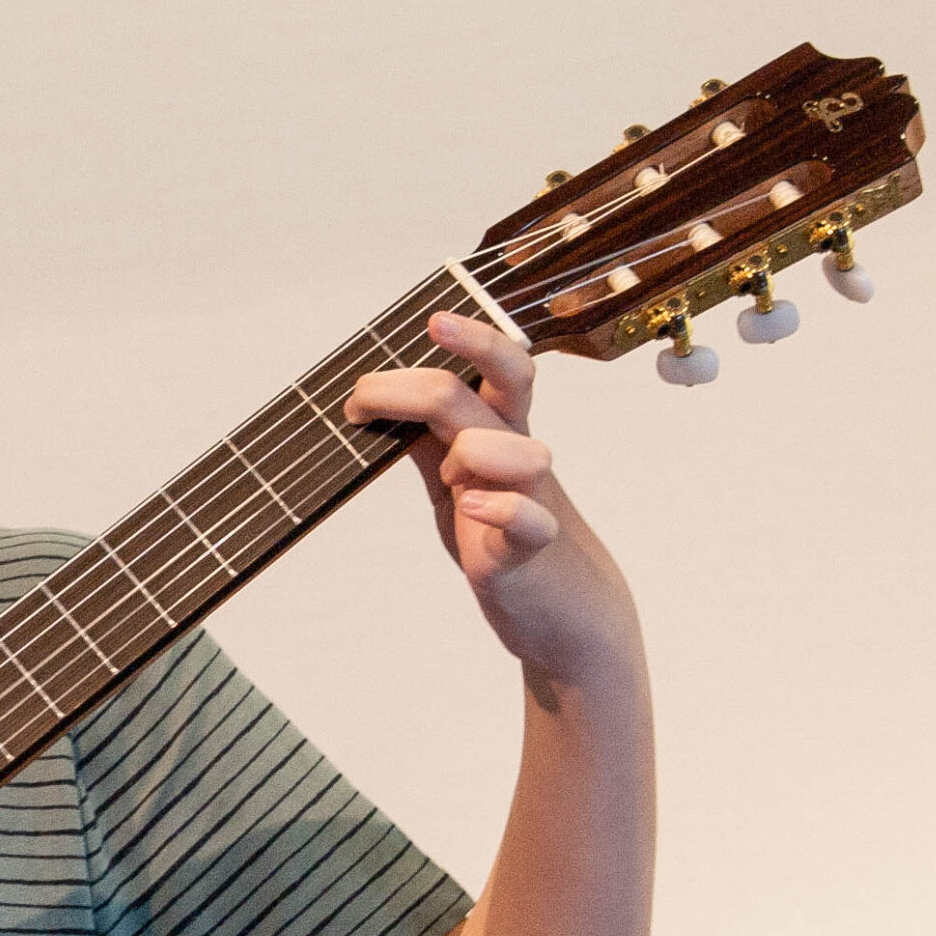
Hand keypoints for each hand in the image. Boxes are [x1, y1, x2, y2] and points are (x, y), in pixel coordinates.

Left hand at [344, 312, 640, 689]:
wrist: (563, 613)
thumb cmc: (503, 538)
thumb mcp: (454, 483)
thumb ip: (426, 442)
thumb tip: (377, 403)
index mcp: (499, 435)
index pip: (498, 368)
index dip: (472, 339)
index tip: (428, 321)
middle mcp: (518, 458)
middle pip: (502, 388)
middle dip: (441, 371)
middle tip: (372, 393)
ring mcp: (531, 502)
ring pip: (522, 450)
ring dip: (473, 452)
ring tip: (451, 482)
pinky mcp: (529, 553)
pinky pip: (528, 520)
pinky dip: (501, 508)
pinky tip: (474, 508)